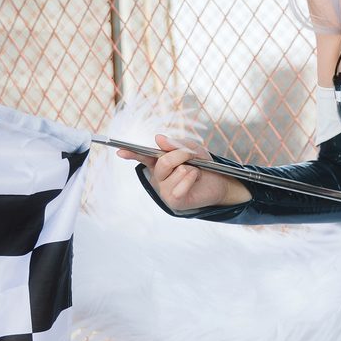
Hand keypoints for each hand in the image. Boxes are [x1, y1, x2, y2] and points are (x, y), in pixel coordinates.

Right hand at [114, 132, 247, 210]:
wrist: (220, 182)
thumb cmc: (203, 165)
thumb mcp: (192, 149)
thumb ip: (176, 144)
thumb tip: (158, 139)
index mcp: (159, 162)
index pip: (142, 156)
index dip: (131, 153)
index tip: (120, 150)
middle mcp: (159, 177)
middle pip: (163, 162)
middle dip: (180, 155)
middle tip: (191, 156)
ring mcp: (164, 190)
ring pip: (174, 172)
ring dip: (190, 169)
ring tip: (195, 173)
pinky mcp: (173, 201)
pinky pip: (179, 187)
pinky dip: (190, 179)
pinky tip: (195, 180)